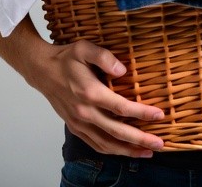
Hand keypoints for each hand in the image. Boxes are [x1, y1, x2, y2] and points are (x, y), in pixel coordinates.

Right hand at [27, 38, 165, 157]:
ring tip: (147, 152)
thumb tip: (123, 70)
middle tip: (160, 144)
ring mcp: (79, 122)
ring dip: (128, 150)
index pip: (121, 108)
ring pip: (107, 143)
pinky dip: (111, 150)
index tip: (159, 115)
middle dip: (141, 140)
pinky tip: (124, 151)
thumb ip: (104, 57)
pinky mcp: (75, 127)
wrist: (42, 70)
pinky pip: (95, 144)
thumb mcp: (84, 48)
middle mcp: (85, 112)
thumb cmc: (65, 58)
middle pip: (117, 132)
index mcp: (90, 92)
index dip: (142, 113)